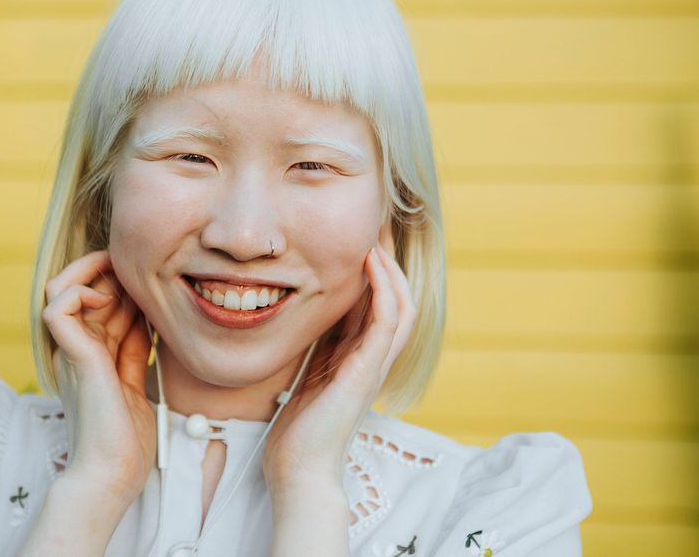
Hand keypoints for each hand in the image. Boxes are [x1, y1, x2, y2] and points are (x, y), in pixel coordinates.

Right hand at [42, 249, 155, 505]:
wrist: (114, 472)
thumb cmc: (125, 437)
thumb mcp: (133, 378)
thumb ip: (133, 347)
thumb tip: (143, 314)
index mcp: (87, 353)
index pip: (93, 301)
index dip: (119, 283)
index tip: (149, 284)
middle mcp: (73, 348)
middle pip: (76, 287)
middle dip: (109, 271)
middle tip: (139, 273)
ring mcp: (69, 350)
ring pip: (58, 286)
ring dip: (91, 271)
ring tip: (121, 277)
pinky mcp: (73, 355)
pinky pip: (57, 305)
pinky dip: (80, 291)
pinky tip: (108, 300)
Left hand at [261, 243, 414, 494]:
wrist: (298, 472)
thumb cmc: (296, 432)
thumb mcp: (305, 375)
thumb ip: (312, 348)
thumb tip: (298, 315)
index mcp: (358, 359)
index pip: (376, 305)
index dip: (374, 271)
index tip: (360, 238)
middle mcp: (373, 360)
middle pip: (397, 300)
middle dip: (389, 262)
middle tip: (375, 226)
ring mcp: (374, 366)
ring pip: (401, 306)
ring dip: (392, 269)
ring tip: (376, 238)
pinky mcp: (367, 373)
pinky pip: (387, 322)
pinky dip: (383, 289)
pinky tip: (370, 264)